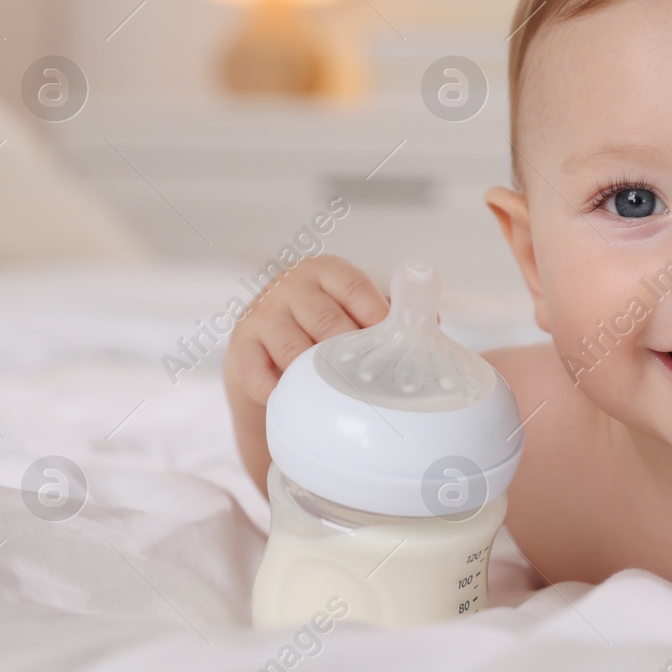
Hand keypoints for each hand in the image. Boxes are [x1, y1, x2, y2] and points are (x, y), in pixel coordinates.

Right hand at [223, 255, 388, 405]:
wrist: (264, 342)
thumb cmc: (321, 323)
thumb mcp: (350, 307)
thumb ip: (385, 313)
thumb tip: (431, 323)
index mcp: (326, 271)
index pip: (355, 287)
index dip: (378, 316)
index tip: (396, 344)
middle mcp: (291, 286)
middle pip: (326, 320)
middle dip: (349, 352)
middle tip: (370, 380)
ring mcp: (263, 314)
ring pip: (293, 348)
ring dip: (316, 374)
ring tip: (339, 396)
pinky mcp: (241, 344)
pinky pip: (256, 371)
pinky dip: (274, 389)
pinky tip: (291, 400)